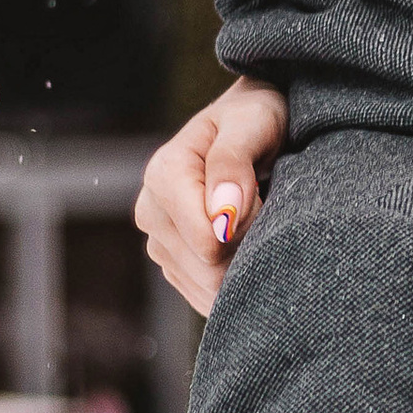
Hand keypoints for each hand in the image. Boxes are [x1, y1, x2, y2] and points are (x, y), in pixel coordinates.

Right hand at [133, 77, 287, 313]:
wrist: (248, 126)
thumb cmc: (254, 118)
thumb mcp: (251, 123)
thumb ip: (232, 162)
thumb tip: (222, 213)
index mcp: (163, 175)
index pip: (209, 241)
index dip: (248, 225)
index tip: (260, 192)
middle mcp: (150, 211)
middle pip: (209, 269)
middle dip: (247, 246)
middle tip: (262, 206)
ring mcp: (158, 242)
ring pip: (210, 286)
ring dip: (243, 261)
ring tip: (252, 220)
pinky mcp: (172, 264)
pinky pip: (207, 294)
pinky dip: (235, 278)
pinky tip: (243, 244)